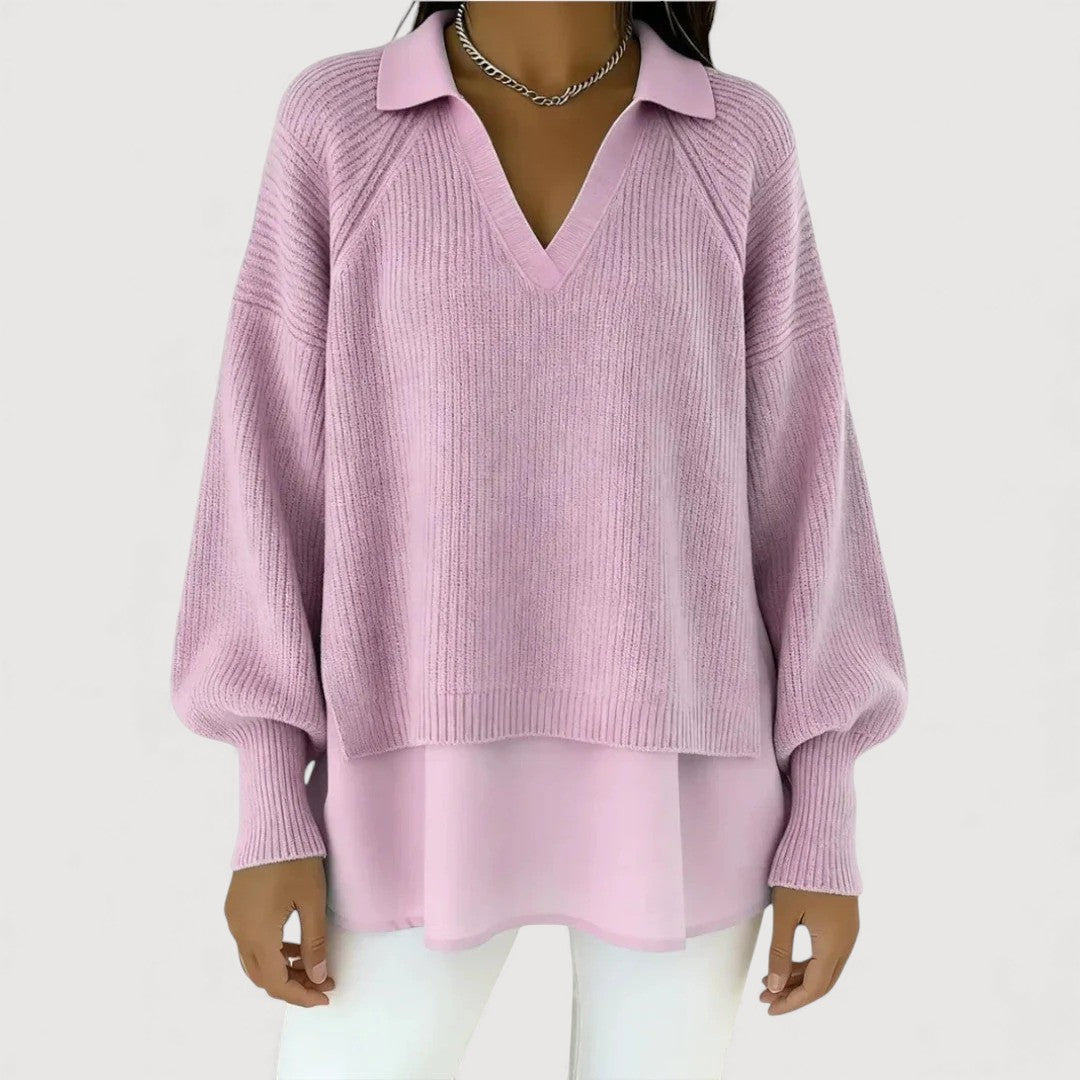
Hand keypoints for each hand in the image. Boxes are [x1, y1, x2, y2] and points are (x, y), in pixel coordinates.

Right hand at [224, 856, 334, 1006]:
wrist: (272, 824)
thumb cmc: (296, 859)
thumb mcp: (313, 901)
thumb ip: (315, 942)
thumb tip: (319, 974)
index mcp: (258, 933)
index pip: (276, 982)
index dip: (301, 995)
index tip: (325, 995)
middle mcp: (240, 931)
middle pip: (263, 976)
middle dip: (293, 985)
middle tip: (321, 982)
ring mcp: (234, 918)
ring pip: (255, 960)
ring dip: (281, 969)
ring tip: (312, 965)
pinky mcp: (236, 907)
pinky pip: (250, 941)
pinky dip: (271, 952)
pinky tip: (293, 945)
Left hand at [759, 886, 857, 1014]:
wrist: (823, 841)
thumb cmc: (801, 875)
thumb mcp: (785, 914)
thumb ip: (780, 952)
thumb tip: (776, 986)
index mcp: (834, 944)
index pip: (814, 988)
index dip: (791, 1001)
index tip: (768, 1007)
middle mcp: (847, 942)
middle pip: (822, 982)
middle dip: (793, 993)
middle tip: (765, 996)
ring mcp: (848, 931)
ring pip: (825, 967)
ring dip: (799, 977)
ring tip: (769, 979)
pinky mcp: (844, 921)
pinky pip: (828, 952)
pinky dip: (807, 962)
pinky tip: (787, 961)